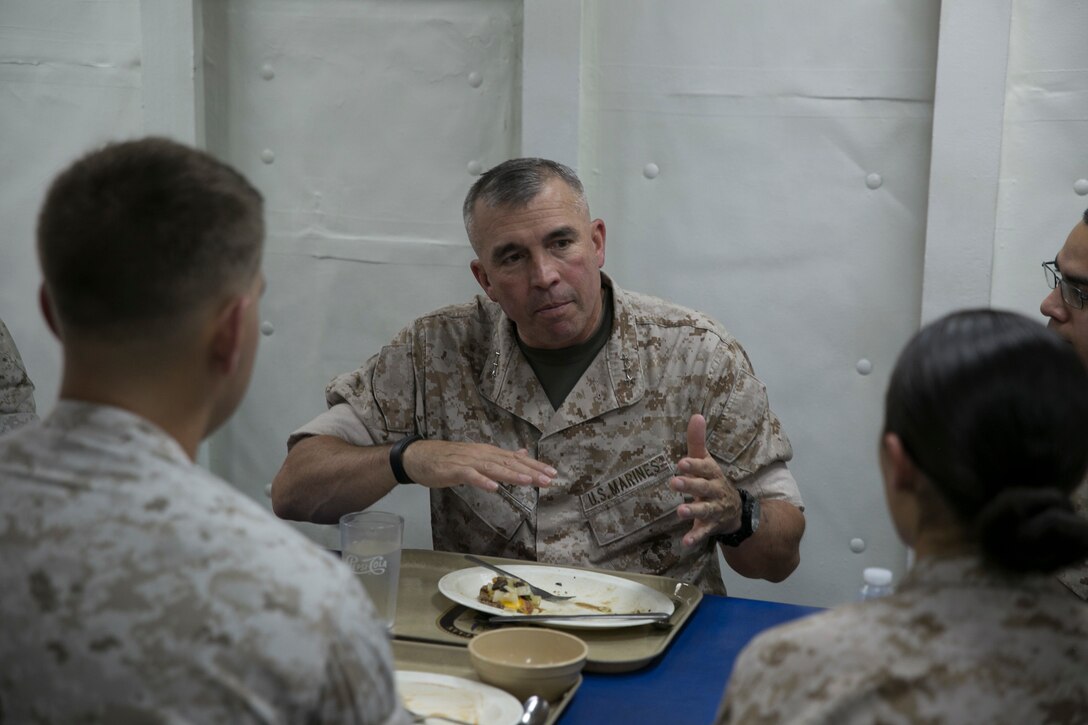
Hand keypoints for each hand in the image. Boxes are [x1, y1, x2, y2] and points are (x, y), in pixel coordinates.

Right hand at [403, 439, 555, 491]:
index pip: (515, 459)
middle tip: (548, 479)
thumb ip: (500, 457)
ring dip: (511, 475)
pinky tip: (494, 487)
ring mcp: (467, 461)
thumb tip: (522, 454)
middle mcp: (481, 454)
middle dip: (530, 470)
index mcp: (488, 453)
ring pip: (493, 468)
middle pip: (509, 463)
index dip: (534, 466)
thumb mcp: (477, 456)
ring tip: (528, 481)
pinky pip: (470, 476)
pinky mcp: (454, 470)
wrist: (418, 456)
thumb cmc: (448, 459)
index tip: (552, 473)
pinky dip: (482, 481)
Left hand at [670, 414, 743, 546]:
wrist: (735, 510)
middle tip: (674, 482)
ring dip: (693, 511)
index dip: (694, 465)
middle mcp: (715, 491)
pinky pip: (703, 532)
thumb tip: (696, 415)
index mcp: (713, 474)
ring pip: (705, 510)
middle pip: (704, 487)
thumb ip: (697, 441)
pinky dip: (695, 537)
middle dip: (690, 485)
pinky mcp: (710, 526)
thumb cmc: (711, 480)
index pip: (705, 467)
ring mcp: (714, 509)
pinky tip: (685, 543)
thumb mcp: (705, 461)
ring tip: (679, 511)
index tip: (681, 462)